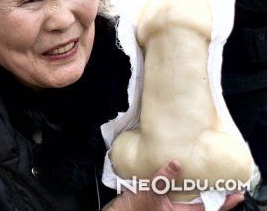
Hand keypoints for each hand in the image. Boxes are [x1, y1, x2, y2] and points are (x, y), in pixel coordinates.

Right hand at [105, 160, 244, 210]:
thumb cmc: (132, 210)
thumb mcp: (150, 193)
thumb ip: (164, 179)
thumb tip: (177, 163)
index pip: (208, 209)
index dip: (224, 203)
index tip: (237, 194)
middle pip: (202, 208)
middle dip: (215, 198)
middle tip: (227, 188)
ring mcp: (168, 210)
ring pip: (189, 204)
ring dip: (198, 194)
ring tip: (208, 184)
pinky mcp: (159, 206)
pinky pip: (176, 199)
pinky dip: (181, 190)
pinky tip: (181, 181)